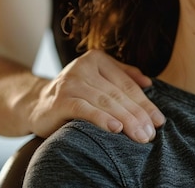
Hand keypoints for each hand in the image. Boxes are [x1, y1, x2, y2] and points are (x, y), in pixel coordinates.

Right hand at [29, 50, 164, 142]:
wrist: (35, 105)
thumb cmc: (74, 94)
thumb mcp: (98, 80)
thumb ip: (123, 76)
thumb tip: (149, 82)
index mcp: (97, 59)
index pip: (127, 84)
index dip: (145, 103)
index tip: (159, 120)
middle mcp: (83, 67)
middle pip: (118, 94)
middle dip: (138, 115)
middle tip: (151, 133)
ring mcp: (71, 82)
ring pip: (106, 102)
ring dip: (126, 120)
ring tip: (140, 135)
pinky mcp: (60, 99)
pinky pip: (85, 109)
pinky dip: (102, 119)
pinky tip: (116, 129)